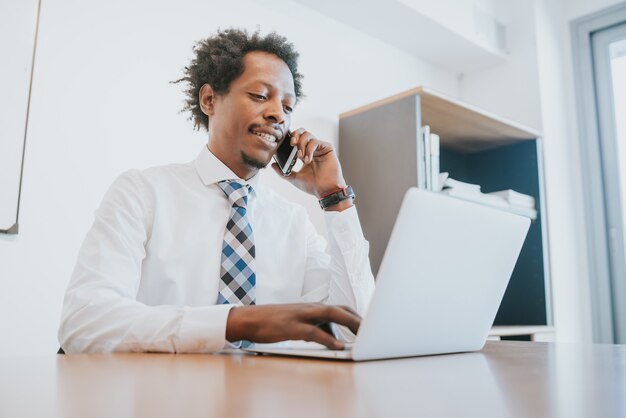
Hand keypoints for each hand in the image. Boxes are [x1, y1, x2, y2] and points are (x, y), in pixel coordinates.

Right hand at [225, 303, 360, 349]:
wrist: (249, 319)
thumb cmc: (274, 322)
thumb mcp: (298, 324)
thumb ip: (316, 328)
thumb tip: (334, 339)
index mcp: (311, 308)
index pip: (340, 308)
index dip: (356, 315)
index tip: (370, 324)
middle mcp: (309, 308)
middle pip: (340, 309)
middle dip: (358, 319)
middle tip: (373, 329)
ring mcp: (300, 316)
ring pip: (331, 315)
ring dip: (349, 324)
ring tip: (363, 334)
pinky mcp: (291, 327)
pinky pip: (314, 332)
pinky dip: (328, 339)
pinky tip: (339, 346)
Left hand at [272, 129, 349, 201]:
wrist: (325, 191)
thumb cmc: (313, 186)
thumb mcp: (294, 178)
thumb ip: (283, 172)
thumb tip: (272, 165)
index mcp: (305, 154)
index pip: (296, 139)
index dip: (290, 138)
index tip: (285, 144)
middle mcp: (312, 149)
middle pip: (302, 132)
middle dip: (295, 135)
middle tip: (292, 144)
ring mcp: (320, 148)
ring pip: (308, 135)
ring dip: (301, 144)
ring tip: (301, 157)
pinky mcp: (327, 148)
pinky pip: (315, 141)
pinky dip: (309, 149)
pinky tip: (308, 160)